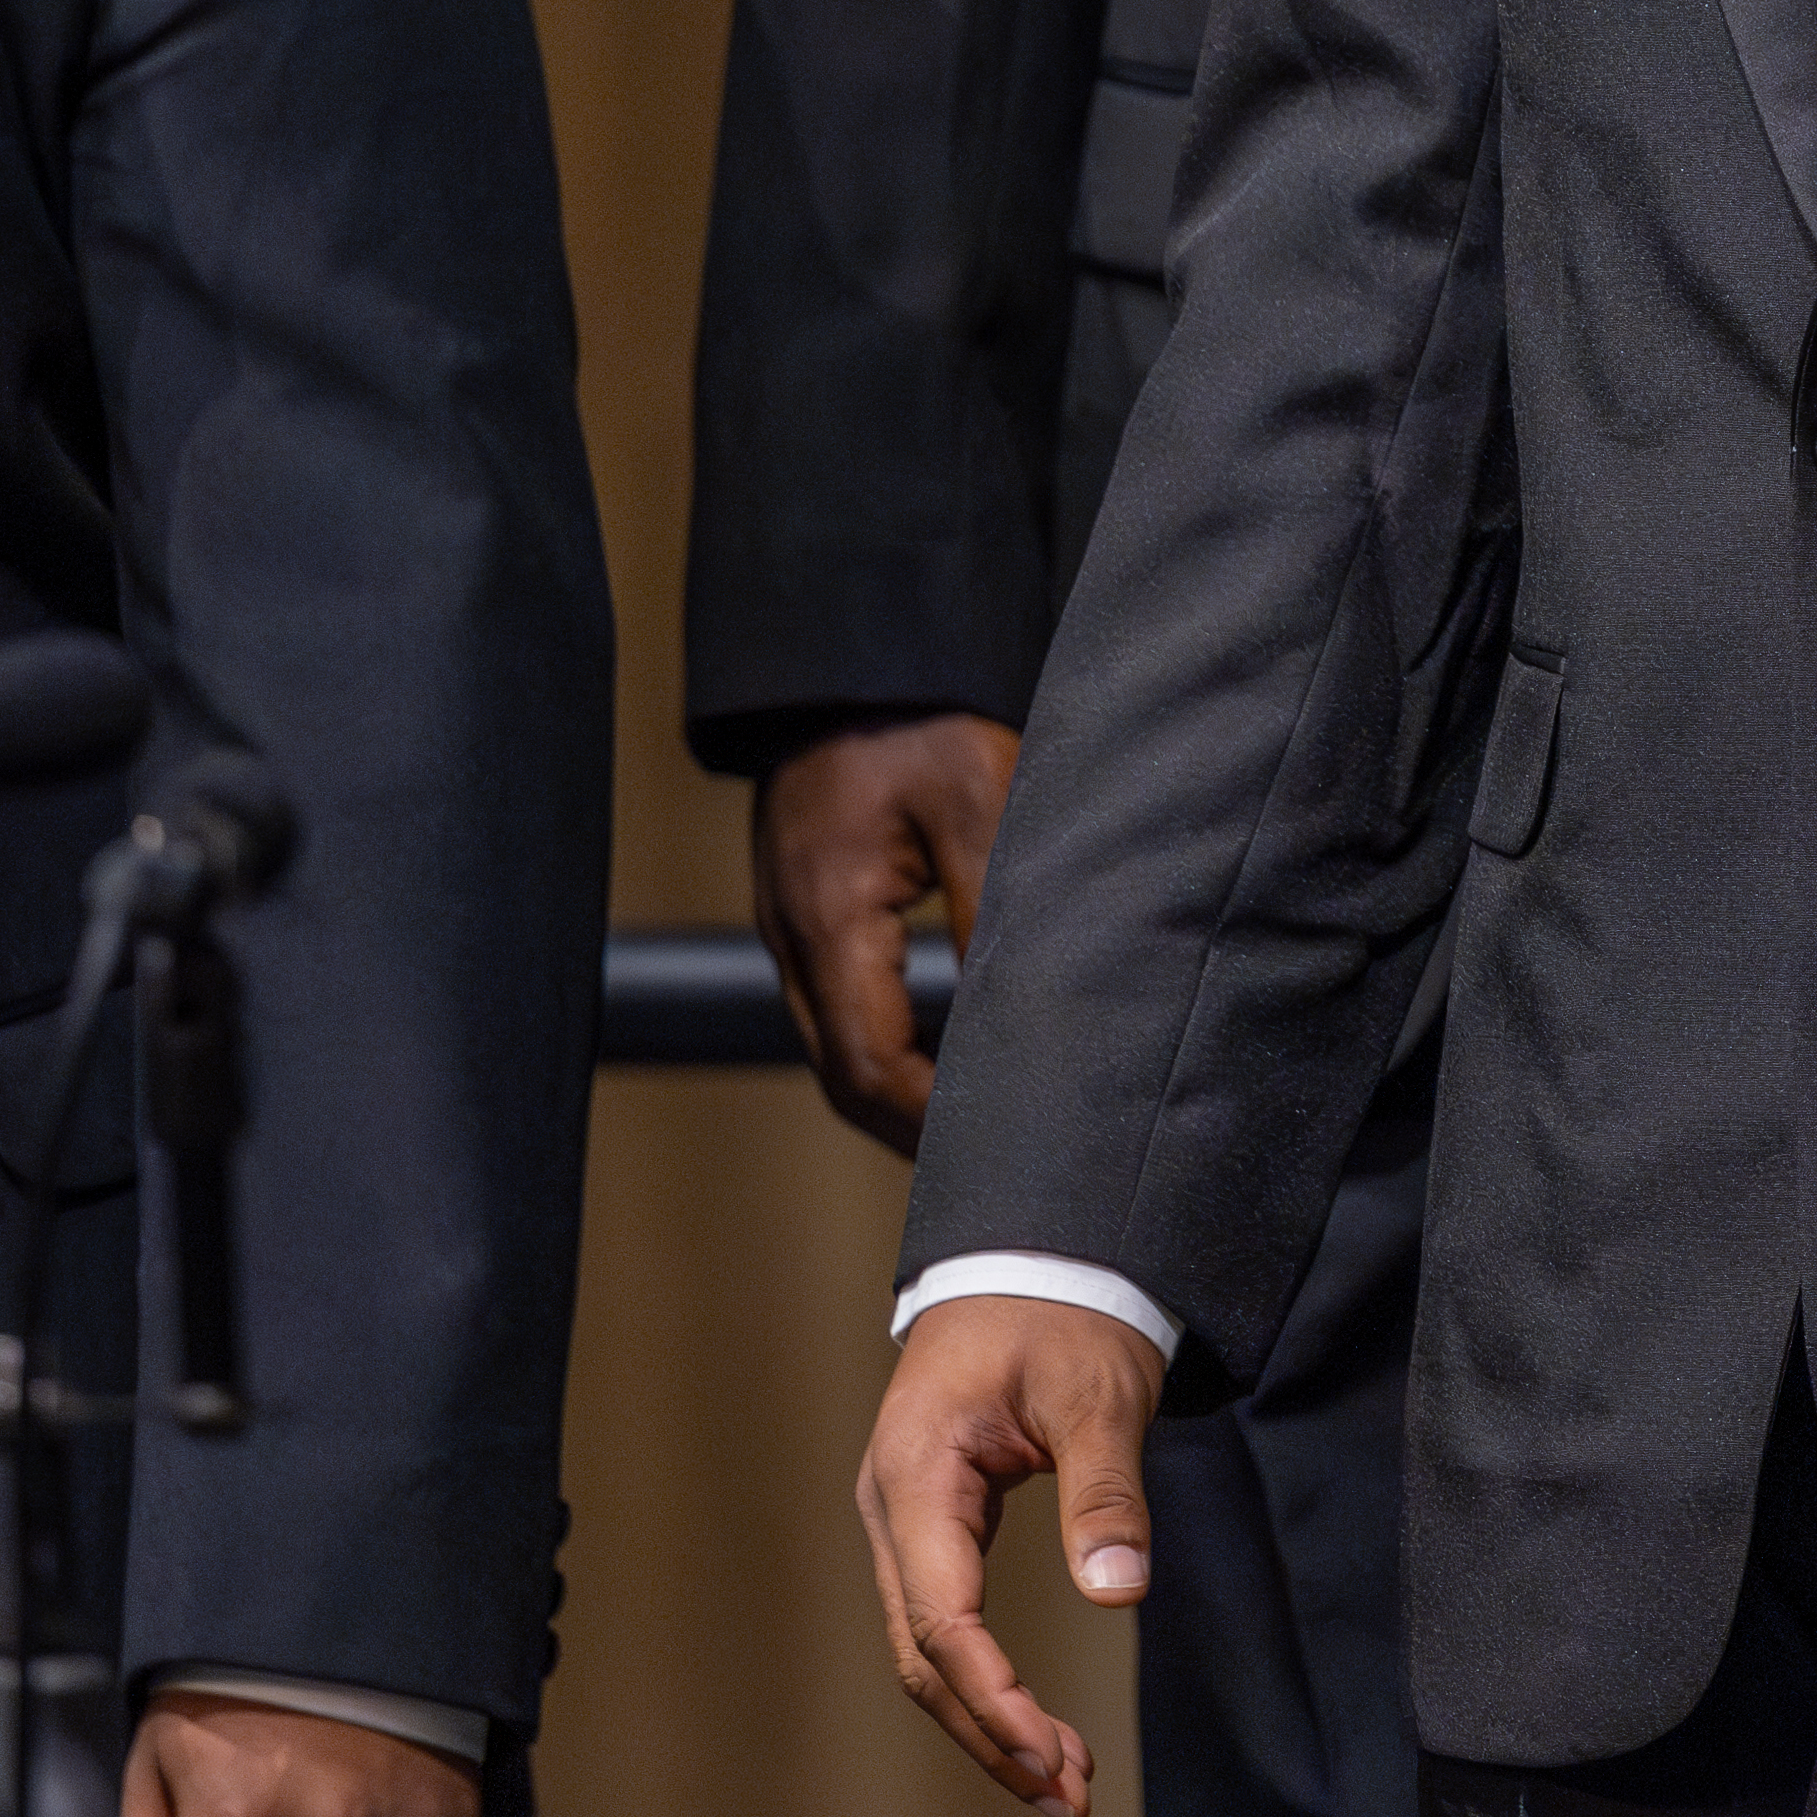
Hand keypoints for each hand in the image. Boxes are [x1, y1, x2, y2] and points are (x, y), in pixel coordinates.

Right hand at [752, 711, 1019, 1152]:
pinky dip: (889, 1046)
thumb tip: (1023, 1014)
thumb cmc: (918, 715)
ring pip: (837, 1046)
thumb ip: (998, 909)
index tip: (995, 1150)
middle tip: (994, 1164)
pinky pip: (840, 1006)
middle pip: (842, 1074)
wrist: (852, 652)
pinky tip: (946, 1054)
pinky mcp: (808, 909)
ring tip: (978, 1125)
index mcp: (830, 916)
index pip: (867, 1065)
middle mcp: (795, 934)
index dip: (927, 1123)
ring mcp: (792, 924)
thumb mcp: (981, 800)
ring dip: (900, 1093)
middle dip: (912, 1130)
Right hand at [861, 1291, 1165, 1816]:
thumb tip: (1121, 1592)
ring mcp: (903, 1520)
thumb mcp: (1097, 1393)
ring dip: (989, 1723)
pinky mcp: (930, 1527)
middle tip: (1068, 1799)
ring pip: (927, 1652)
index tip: (1052, 1756)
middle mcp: (891, 1508)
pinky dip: (987, 1683)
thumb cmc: (1062, 1314)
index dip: (994, 1699)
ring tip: (1063, 1787)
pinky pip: (944, 1624)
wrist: (1030, 1255)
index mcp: (916, 1475)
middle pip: (923, 1657)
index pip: (942, 1619)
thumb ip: (1105, 1491)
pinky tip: (1038, 1726)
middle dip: (992, 1734)